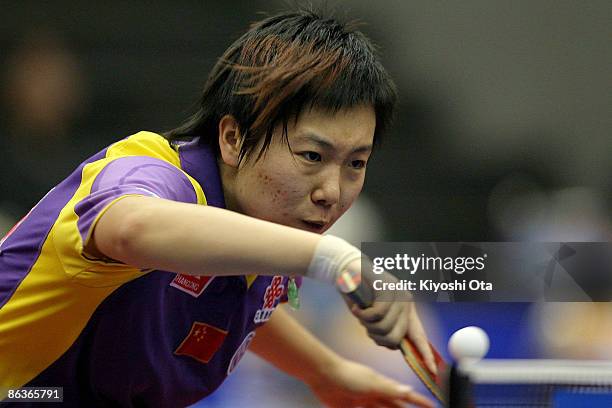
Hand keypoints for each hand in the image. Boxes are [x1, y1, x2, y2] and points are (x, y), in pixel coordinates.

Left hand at [308, 358, 433, 407]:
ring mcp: (363, 401)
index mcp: (383, 386)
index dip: (419, 402)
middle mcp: (375, 394)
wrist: (322, 375)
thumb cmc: (348, 375)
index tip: (433, 406)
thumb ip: (389, 388)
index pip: (406, 396)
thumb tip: (409, 390)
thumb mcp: (371, 383)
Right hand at [342, 259, 437, 374]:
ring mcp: (398, 294)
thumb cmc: (358, 294)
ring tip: (360, 313)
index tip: (432, 370)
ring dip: (367, 325)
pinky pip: (377, 314)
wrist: (347, 268)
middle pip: (397, 338)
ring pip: (385, 327)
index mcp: (406, 309)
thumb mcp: (373, 315)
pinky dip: (362, 315)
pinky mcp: (388, 288)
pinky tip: (357, 308)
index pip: (419, 336)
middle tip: (367, 329)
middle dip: (378, 339)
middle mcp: (406, 302)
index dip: (425, 354)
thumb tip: (393, 346)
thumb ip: (385, 328)